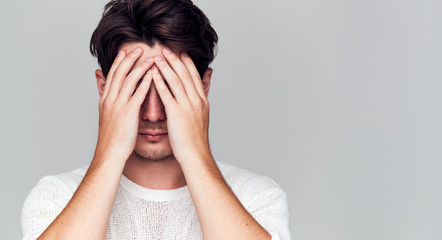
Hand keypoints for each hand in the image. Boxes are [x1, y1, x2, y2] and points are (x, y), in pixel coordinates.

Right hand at [95, 48, 153, 161]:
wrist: (110, 153)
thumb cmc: (113, 139)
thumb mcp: (109, 118)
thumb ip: (111, 104)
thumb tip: (114, 97)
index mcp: (105, 100)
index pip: (112, 75)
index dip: (119, 62)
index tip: (125, 52)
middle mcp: (109, 100)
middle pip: (119, 73)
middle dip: (128, 59)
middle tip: (137, 48)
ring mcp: (118, 105)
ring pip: (128, 80)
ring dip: (140, 67)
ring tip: (150, 58)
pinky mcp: (128, 113)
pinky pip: (137, 94)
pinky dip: (145, 82)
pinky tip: (153, 75)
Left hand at [152, 48, 210, 163]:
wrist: (195, 154)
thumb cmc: (195, 141)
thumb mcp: (201, 119)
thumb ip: (198, 105)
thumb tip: (196, 99)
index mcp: (203, 101)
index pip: (195, 77)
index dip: (187, 63)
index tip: (181, 53)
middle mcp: (197, 101)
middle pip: (185, 75)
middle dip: (175, 60)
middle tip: (166, 49)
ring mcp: (187, 106)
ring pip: (176, 81)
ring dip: (166, 67)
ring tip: (157, 57)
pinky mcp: (177, 113)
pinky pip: (167, 94)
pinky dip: (160, 82)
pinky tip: (153, 74)